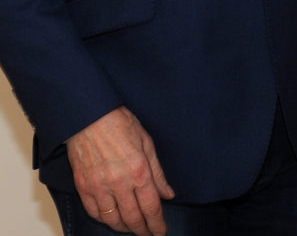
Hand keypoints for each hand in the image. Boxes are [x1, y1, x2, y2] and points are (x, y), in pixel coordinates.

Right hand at [66, 106, 173, 234]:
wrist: (90, 117)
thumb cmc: (120, 123)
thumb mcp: (147, 143)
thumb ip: (158, 173)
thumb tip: (168, 193)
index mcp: (139, 171)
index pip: (151, 206)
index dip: (157, 224)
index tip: (161, 232)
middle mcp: (119, 183)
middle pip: (133, 218)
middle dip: (143, 230)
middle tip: (149, 234)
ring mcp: (99, 187)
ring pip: (113, 220)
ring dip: (124, 228)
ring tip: (133, 228)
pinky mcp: (84, 187)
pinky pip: (95, 212)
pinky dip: (105, 220)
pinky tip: (112, 219)